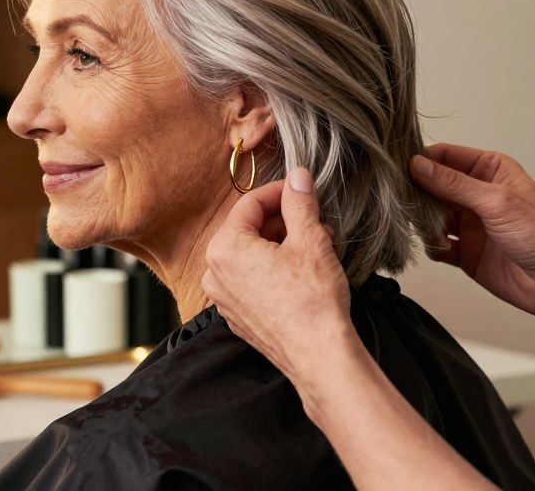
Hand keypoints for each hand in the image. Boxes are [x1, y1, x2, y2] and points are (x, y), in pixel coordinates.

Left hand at [203, 168, 355, 382]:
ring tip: (317, 246)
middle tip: (316, 222)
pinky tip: (304, 272)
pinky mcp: (238, 317)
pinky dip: (274, 269)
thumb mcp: (310, 240)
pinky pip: (252, 281)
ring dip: (283, 245)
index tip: (301, 188)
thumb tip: (297, 177)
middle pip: (248, 230)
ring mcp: (224, 298)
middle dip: (284, 222)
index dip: (279, 192)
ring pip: (251, 256)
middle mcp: (215, 273)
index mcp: (225, 248)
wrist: (319, 356)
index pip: (249, 203)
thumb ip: (299, 203)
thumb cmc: (312, 302)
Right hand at [410, 143, 534, 337]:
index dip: (422, 159)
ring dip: (422, 222)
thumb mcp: (496, 201)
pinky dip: (431, 247)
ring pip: (430, 216)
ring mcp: (470, 224)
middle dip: (417, 193)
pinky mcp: (465, 252)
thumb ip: (453, 184)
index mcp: (489, 171)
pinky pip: (436, 246)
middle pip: (432, 186)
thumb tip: (417, 165)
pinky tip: (439, 248)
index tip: (398, 166)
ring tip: (427, 229)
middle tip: (403, 201)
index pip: (445, 156)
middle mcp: (476, 195)